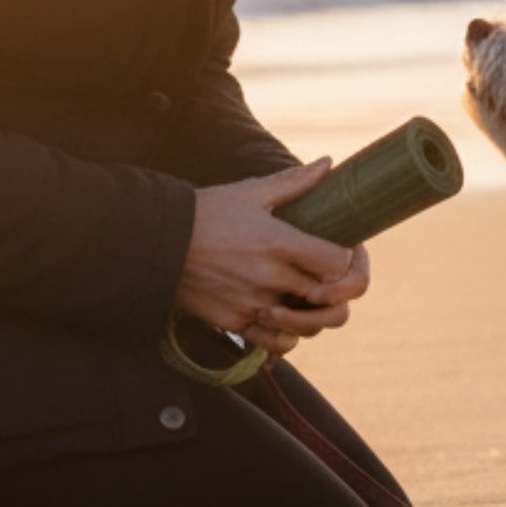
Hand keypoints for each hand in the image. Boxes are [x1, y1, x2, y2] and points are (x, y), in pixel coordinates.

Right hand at [173, 160, 372, 356]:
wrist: (157, 242)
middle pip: (330, 297)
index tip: (342, 252)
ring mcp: (252, 304)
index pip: (338, 263)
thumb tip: (328, 163)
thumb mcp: (250, 192)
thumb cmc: (206, 211)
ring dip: (315, 315)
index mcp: (279, 242)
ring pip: (308, 326)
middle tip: (330, 277)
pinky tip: (284, 319)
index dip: (348, 259)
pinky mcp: (235, 322)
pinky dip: (287, 336)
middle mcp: (269, 277)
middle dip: (337, 288)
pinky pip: (276, 343)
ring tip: (309, 299)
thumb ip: (293, 182)